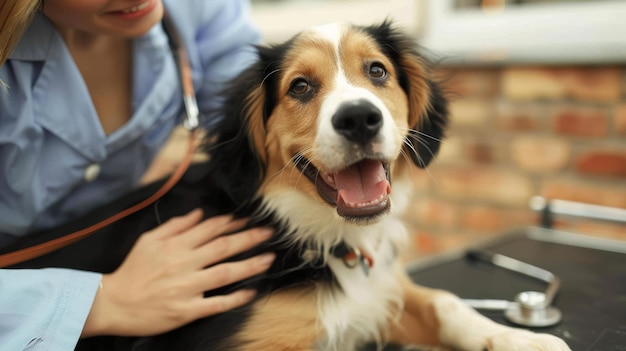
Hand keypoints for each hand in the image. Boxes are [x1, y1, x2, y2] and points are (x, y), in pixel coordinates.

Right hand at [81, 209, 274, 336]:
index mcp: (174, 246)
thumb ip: (175, 225)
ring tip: (269, 258)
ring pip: (225, 274)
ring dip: (250, 265)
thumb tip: (199, 213)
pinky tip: (252, 291)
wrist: (113, 304)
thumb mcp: (148, 240)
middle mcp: (183, 264)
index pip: (209, 229)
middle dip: (248, 238)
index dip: (231, 223)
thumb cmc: (132, 271)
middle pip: (223, 248)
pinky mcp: (187, 310)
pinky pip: (217, 304)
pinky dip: (236, 298)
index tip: (248, 218)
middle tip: (269, 232)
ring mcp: (187, 288)